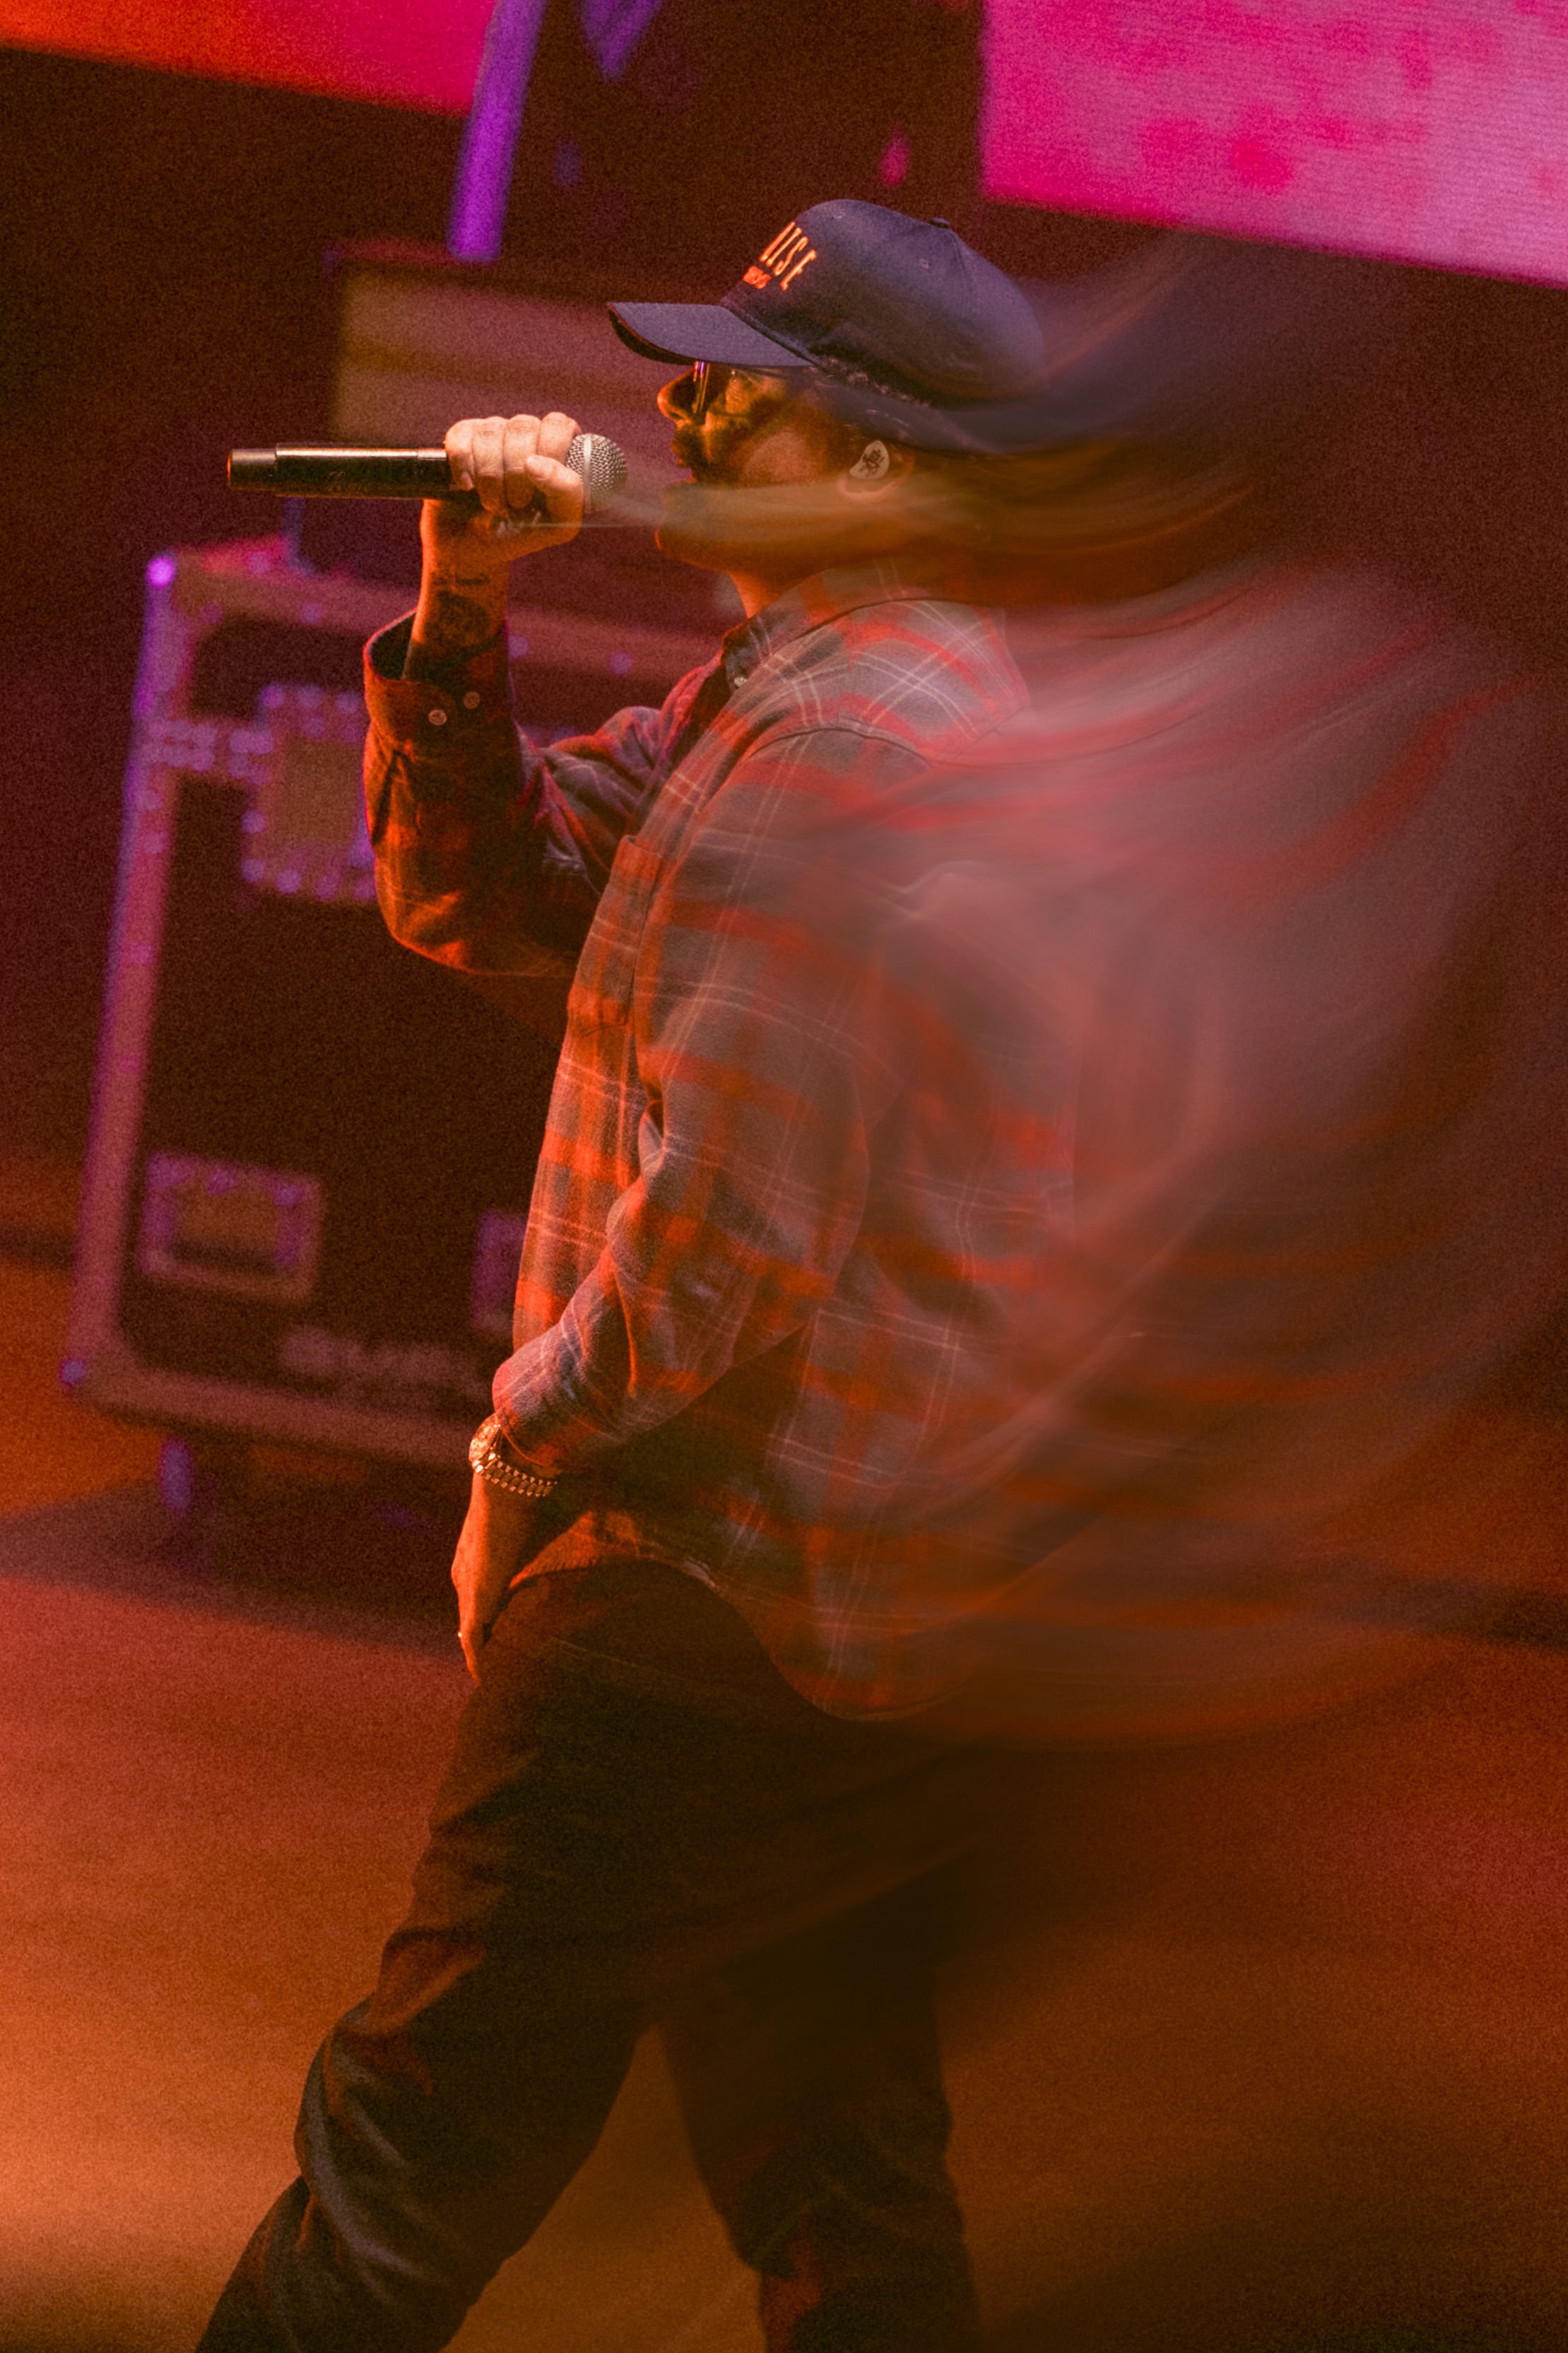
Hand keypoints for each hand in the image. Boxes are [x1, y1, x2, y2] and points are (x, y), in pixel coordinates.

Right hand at [424, 409, 586, 573]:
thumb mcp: (559, 522)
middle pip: (524, 427)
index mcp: (556, 446)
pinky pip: (462, 439)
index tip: (543, 487)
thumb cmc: (522, 531)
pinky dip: (464, 468)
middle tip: (517, 504)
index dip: (552, 452)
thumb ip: (567, 491)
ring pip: (491, 432)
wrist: (476, 547)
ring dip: (491, 478)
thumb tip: (533, 463)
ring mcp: (491, 432)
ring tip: (493, 504)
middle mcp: (525, 432)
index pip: (559, 425)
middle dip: (519, 474)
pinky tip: (467, 487)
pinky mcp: (461, 438)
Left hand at [451, 1471, 547, 1680]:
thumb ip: (556, 1528)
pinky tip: (486, 1678)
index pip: (479, 1595)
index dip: (490, 1617)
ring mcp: (467, 1586)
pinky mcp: (476, 1597)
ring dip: (483, 1655)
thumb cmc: (528, 1492)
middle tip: (500, 1667)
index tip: (503, 1635)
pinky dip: (478, 1659)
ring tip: (495, 1679)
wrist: (507, 1482)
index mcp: (475, 1556)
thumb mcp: (542, 1518)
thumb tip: (595, 1515)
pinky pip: (473, 1639)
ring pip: (470, 1632)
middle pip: (471, 1618)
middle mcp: (464, 1574)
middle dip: (485, 1641)